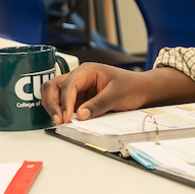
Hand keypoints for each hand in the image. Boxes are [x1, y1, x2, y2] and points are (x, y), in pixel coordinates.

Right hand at [41, 64, 157, 124]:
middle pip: (53, 87)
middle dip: (52, 103)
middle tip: (59, 120)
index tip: (66, 117)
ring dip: (54, 108)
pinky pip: (64, 105)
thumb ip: (98, 105)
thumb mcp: (116, 95)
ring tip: (61, 122)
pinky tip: (67, 122)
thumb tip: (80, 115)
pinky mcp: (79, 100)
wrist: (142, 90)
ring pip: (54, 95)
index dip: (64, 102)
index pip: (69, 85)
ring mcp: (77, 89)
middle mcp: (79, 78)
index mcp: (87, 71)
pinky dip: (62, 113)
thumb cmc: (132, 87)